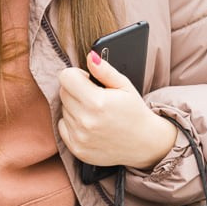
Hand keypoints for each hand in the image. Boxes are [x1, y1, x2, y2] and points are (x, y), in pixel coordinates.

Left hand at [56, 51, 180, 169]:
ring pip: (63, 109)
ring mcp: (80, 136)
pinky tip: (89, 124)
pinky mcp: (77, 148)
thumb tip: (90, 56)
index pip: (66, 77)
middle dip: (75, 90)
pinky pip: (62, 126)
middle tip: (93, 96)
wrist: (145, 143)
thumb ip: (105, 70)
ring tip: (94, 112)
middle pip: (63, 93)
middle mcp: (85, 120)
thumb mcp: (125, 86)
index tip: (86, 80)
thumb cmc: (134, 111)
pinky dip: (72, 123)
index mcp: (97, 102)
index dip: (76, 75)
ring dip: (74, 107)